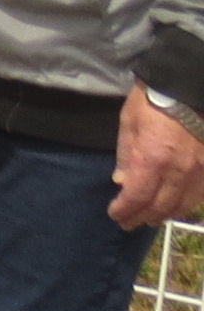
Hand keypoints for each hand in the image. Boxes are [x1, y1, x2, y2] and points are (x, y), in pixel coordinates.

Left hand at [112, 87, 203, 230]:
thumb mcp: (129, 123)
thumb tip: (122, 181)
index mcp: (153, 159)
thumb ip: (126, 155)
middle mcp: (178, 171)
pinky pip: (198, 196)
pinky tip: (174, 207)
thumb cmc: (152, 101)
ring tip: (149, 218)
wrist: (189, 87)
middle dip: (141, 217)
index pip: (137, 197)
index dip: (125, 210)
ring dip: (163, 215)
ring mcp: (199, 172)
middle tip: (128, 223)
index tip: (115, 214)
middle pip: (159, 206)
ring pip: (182, 205)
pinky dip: (184, 206)